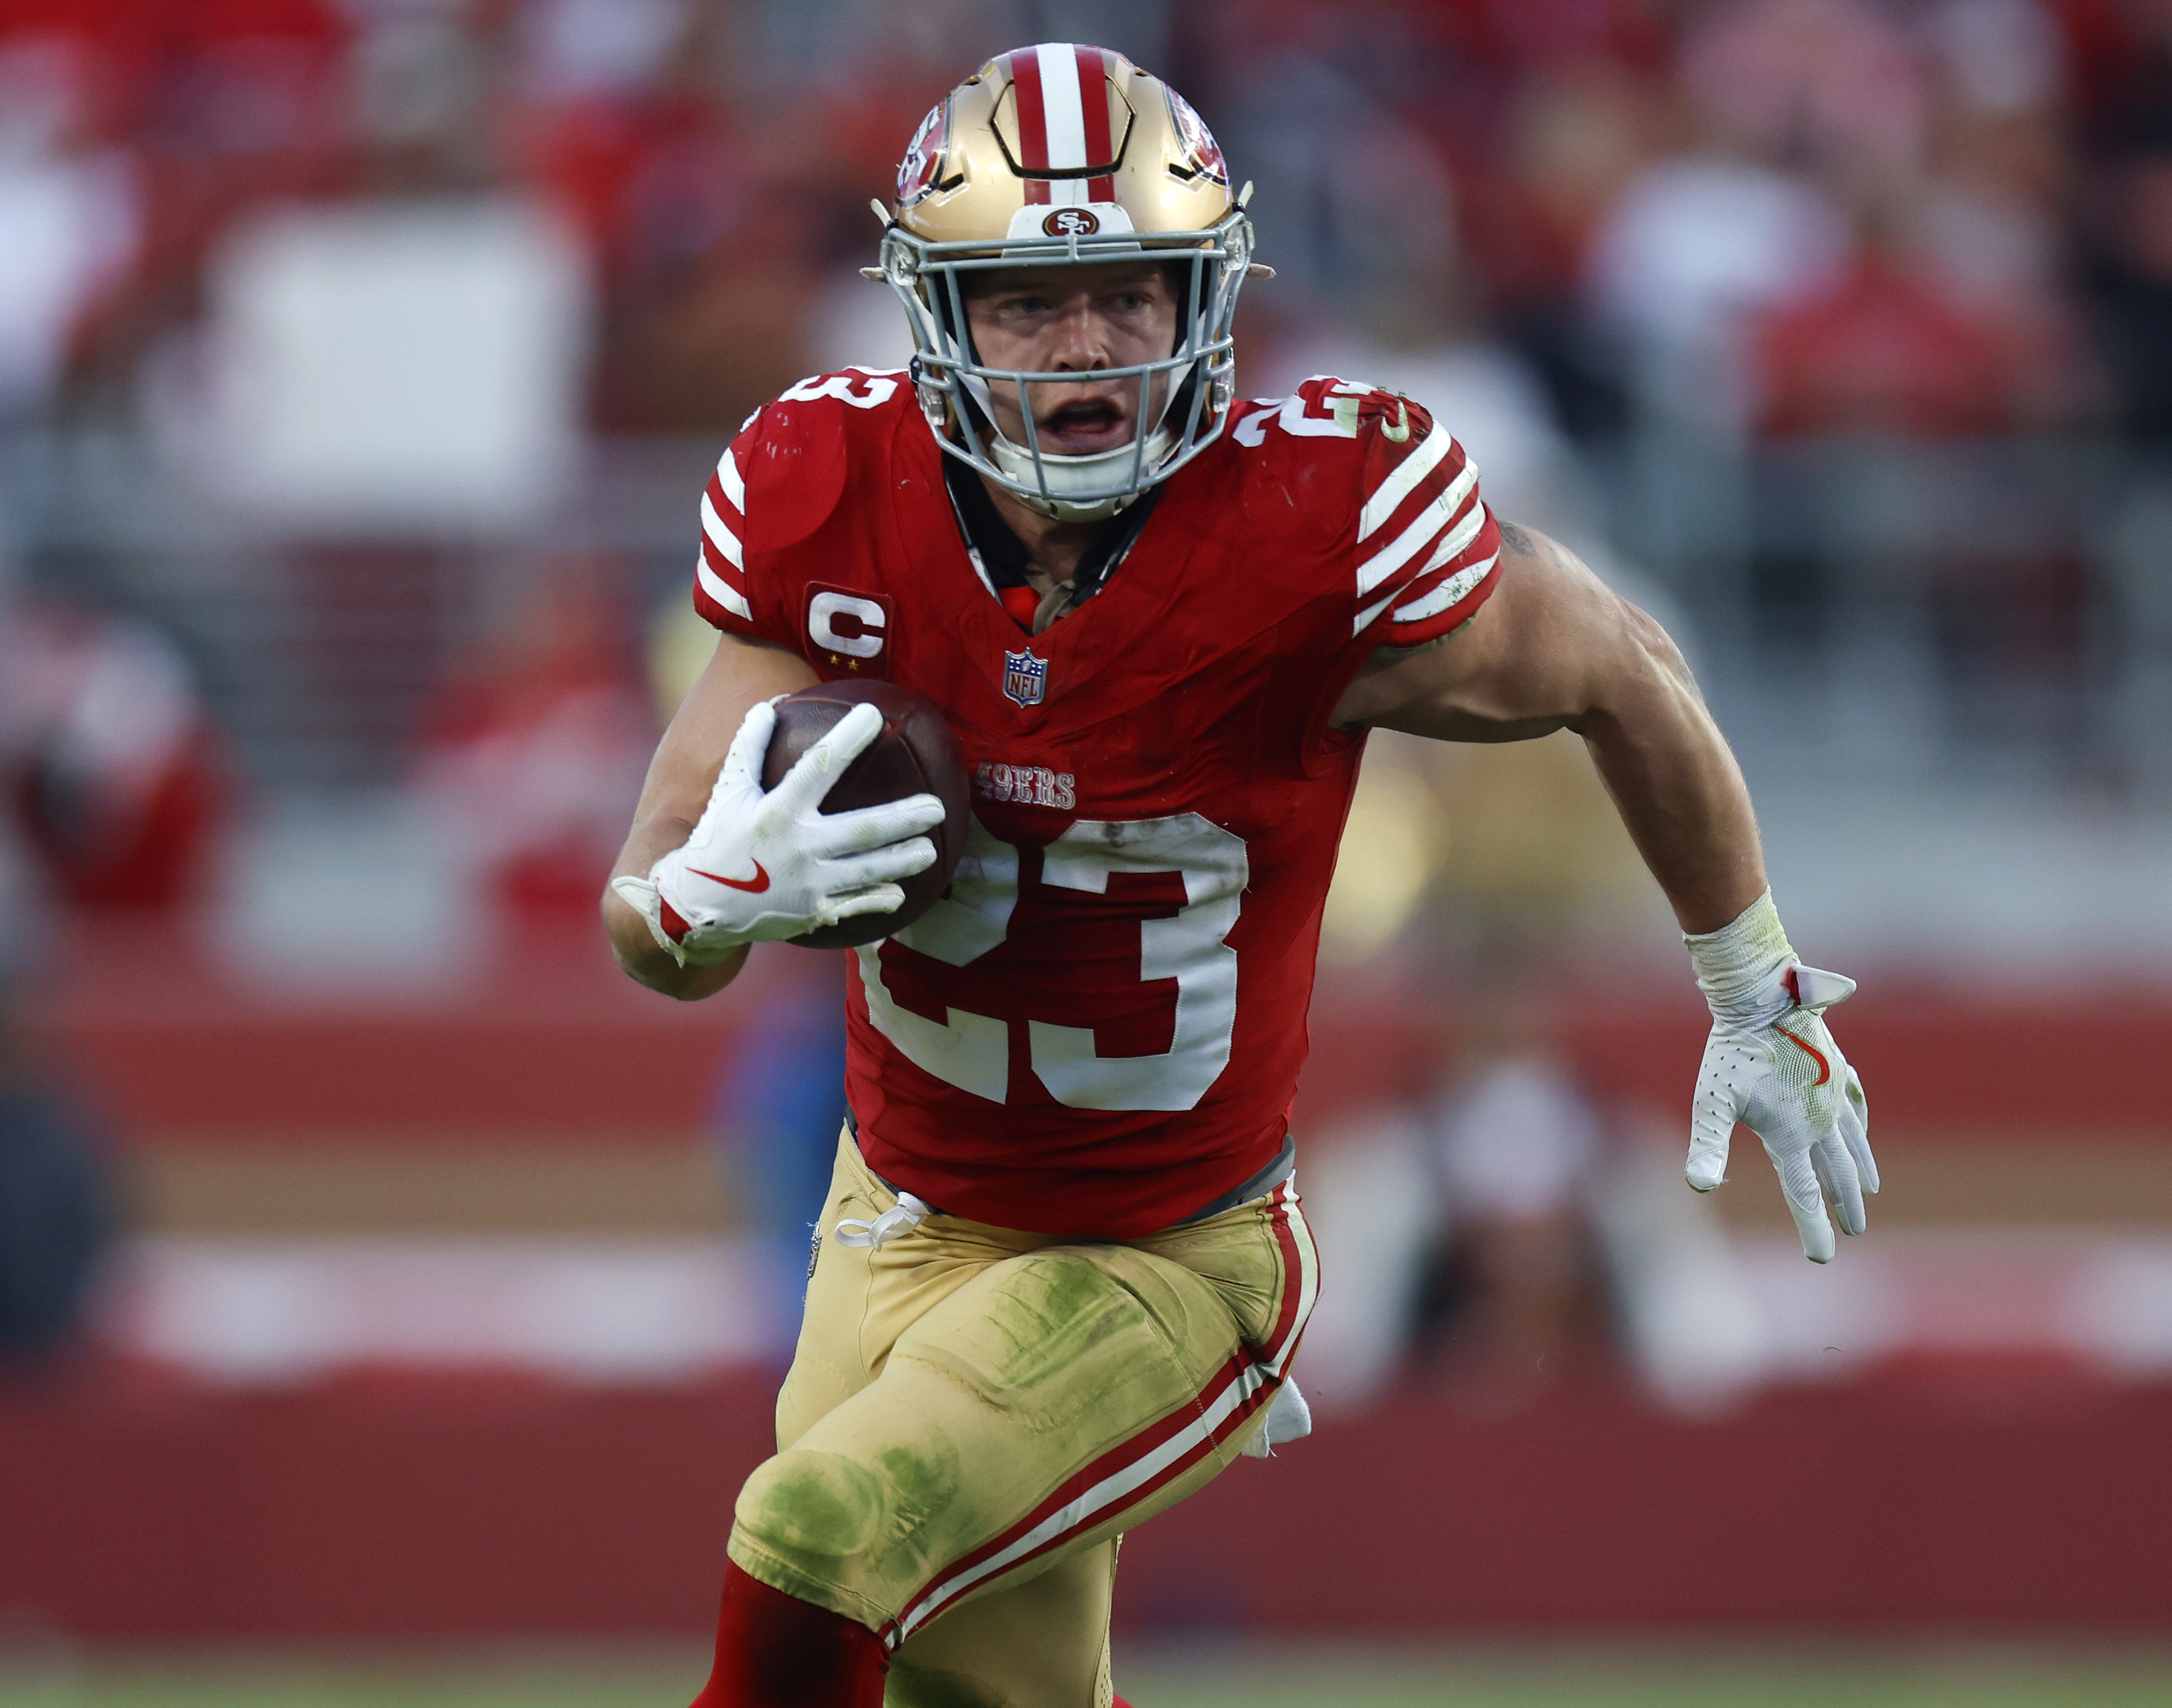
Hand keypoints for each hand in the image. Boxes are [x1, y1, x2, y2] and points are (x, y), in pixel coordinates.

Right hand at [611, 699, 943, 963]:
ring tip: (930, 850)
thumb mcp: (728, 791)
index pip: (819, 767)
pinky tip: (900, 893)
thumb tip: (769, 705)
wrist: (699, 906)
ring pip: (868, 871)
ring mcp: (809, 884)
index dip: (848, 739)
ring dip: (903, 860)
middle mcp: (798, 847)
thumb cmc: (718, 839)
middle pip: (863, 829)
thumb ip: (749, 748)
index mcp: (778, 811)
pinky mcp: (813, 912)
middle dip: (904, 818)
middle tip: (937, 808)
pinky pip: (855, 906)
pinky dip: (879, 900)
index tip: (875, 716)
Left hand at [1686, 963, 1877, 1262]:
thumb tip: (1698, 1186)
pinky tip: (1862, 1130)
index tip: (1822, 1257)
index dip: (1814, 1228)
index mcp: (1791, 1136)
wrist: (1762, 1000)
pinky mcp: (1836, 1068)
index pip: (1803, 1194)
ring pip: (1853, 1142)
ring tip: (1868, 1190)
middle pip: (1835, 1174)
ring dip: (1859, 1170)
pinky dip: (1861, 1125)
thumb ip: (1706, 1147)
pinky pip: (1857, 1103)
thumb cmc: (1731, 1053)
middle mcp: (1820, 1121)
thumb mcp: (1712, 1103)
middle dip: (1844, 1205)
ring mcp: (1833, 1094)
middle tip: (1854, 1230)